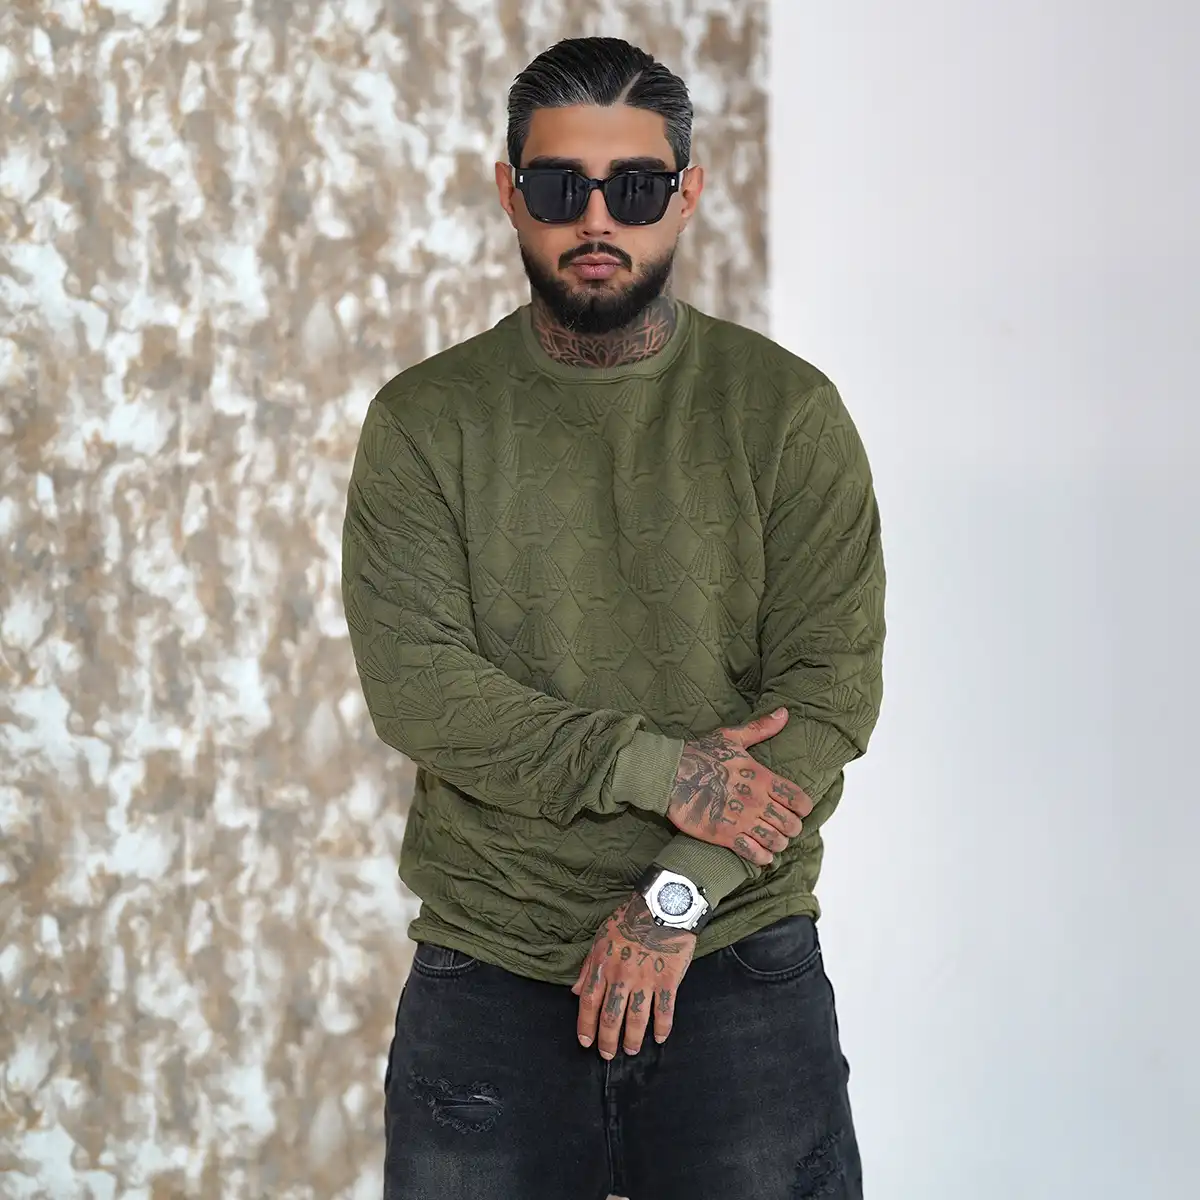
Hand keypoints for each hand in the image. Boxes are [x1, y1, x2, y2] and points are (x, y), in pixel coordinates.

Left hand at [571, 892, 694, 1057]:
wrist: (663, 904)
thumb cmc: (630, 918)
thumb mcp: (601, 936)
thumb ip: (587, 966)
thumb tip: (575, 991)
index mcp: (602, 965)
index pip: (588, 1003)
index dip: (585, 1025)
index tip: (585, 1042)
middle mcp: (621, 976)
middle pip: (611, 1016)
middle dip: (607, 1040)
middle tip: (607, 1055)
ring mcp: (645, 980)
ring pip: (636, 1018)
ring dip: (632, 1039)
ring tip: (630, 1050)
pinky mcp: (668, 980)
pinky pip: (664, 1010)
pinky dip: (662, 1027)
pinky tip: (658, 1038)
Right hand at [667, 708, 812, 865]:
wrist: (670, 774)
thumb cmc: (700, 754)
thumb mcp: (732, 736)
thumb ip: (761, 728)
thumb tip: (784, 713)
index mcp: (761, 777)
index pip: (798, 799)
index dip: (803, 807)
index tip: (797, 809)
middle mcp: (756, 801)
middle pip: (791, 825)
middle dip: (792, 828)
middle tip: (785, 827)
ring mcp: (741, 820)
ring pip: (776, 842)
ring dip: (778, 843)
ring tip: (773, 840)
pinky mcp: (725, 836)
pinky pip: (754, 854)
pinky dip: (762, 857)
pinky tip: (761, 854)